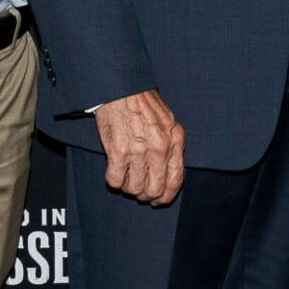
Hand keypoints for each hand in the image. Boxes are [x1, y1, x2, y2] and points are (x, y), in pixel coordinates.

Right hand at [93, 90, 185, 206]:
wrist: (121, 87)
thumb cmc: (144, 104)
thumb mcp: (168, 122)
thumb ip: (171, 147)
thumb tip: (169, 175)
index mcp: (175, 141)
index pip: (175, 182)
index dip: (166, 196)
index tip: (158, 200)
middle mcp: (160, 148)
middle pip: (155, 190)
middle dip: (145, 195)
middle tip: (138, 190)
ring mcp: (139, 151)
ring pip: (134, 189)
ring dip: (128, 187)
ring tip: (125, 176)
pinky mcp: (117, 151)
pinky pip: (115, 181)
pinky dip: (113, 180)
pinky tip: (114, 170)